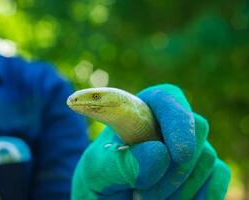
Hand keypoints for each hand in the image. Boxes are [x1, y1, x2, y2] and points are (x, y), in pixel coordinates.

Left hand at [71, 84, 229, 198]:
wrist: (109, 199)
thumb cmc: (100, 179)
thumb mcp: (98, 172)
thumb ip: (121, 163)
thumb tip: (161, 154)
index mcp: (140, 112)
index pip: (166, 98)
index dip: (177, 121)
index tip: (177, 155)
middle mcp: (168, 125)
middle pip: (197, 128)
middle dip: (175, 167)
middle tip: (142, 195)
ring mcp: (189, 147)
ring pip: (208, 158)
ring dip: (181, 188)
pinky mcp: (203, 170)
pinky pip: (217, 178)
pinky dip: (201, 195)